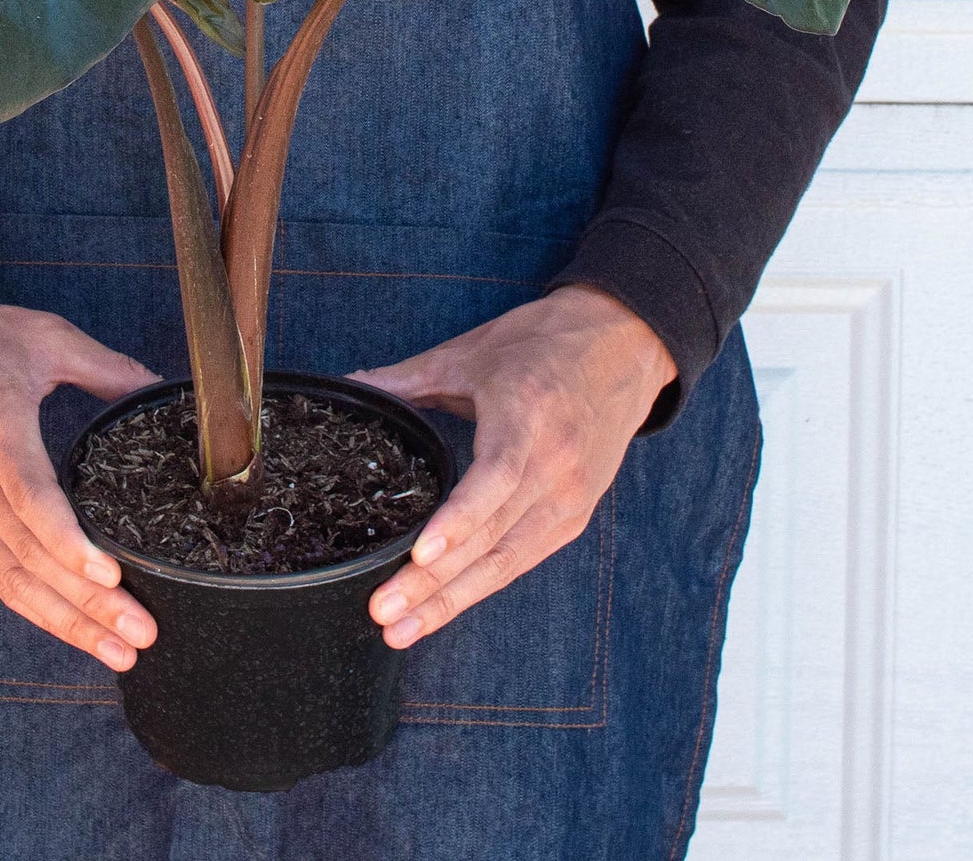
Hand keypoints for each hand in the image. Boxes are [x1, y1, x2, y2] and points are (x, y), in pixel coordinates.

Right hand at [0, 291, 160, 670]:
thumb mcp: (41, 336)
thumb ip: (104, 367)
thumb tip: (157, 388)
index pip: (30, 499)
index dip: (68, 543)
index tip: (109, 576)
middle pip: (30, 556)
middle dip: (88, 604)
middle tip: (142, 633)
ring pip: (13, 580)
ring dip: (67, 621)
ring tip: (120, 650)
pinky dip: (35, 608)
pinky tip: (73, 629)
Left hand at [348, 284, 675, 648]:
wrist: (623, 345)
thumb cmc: (543, 343)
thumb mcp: (471, 352)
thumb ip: (408, 379)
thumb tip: (350, 384)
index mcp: (528, 418)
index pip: (493, 481)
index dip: (458, 521)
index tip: (420, 554)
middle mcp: (555, 466)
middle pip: (492, 536)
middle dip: (434, 581)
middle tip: (383, 611)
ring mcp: (570, 497)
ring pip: (506, 561)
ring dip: (452, 600)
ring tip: (401, 629)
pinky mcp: (575, 514)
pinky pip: (523, 558)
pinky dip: (481, 584)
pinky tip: (442, 607)